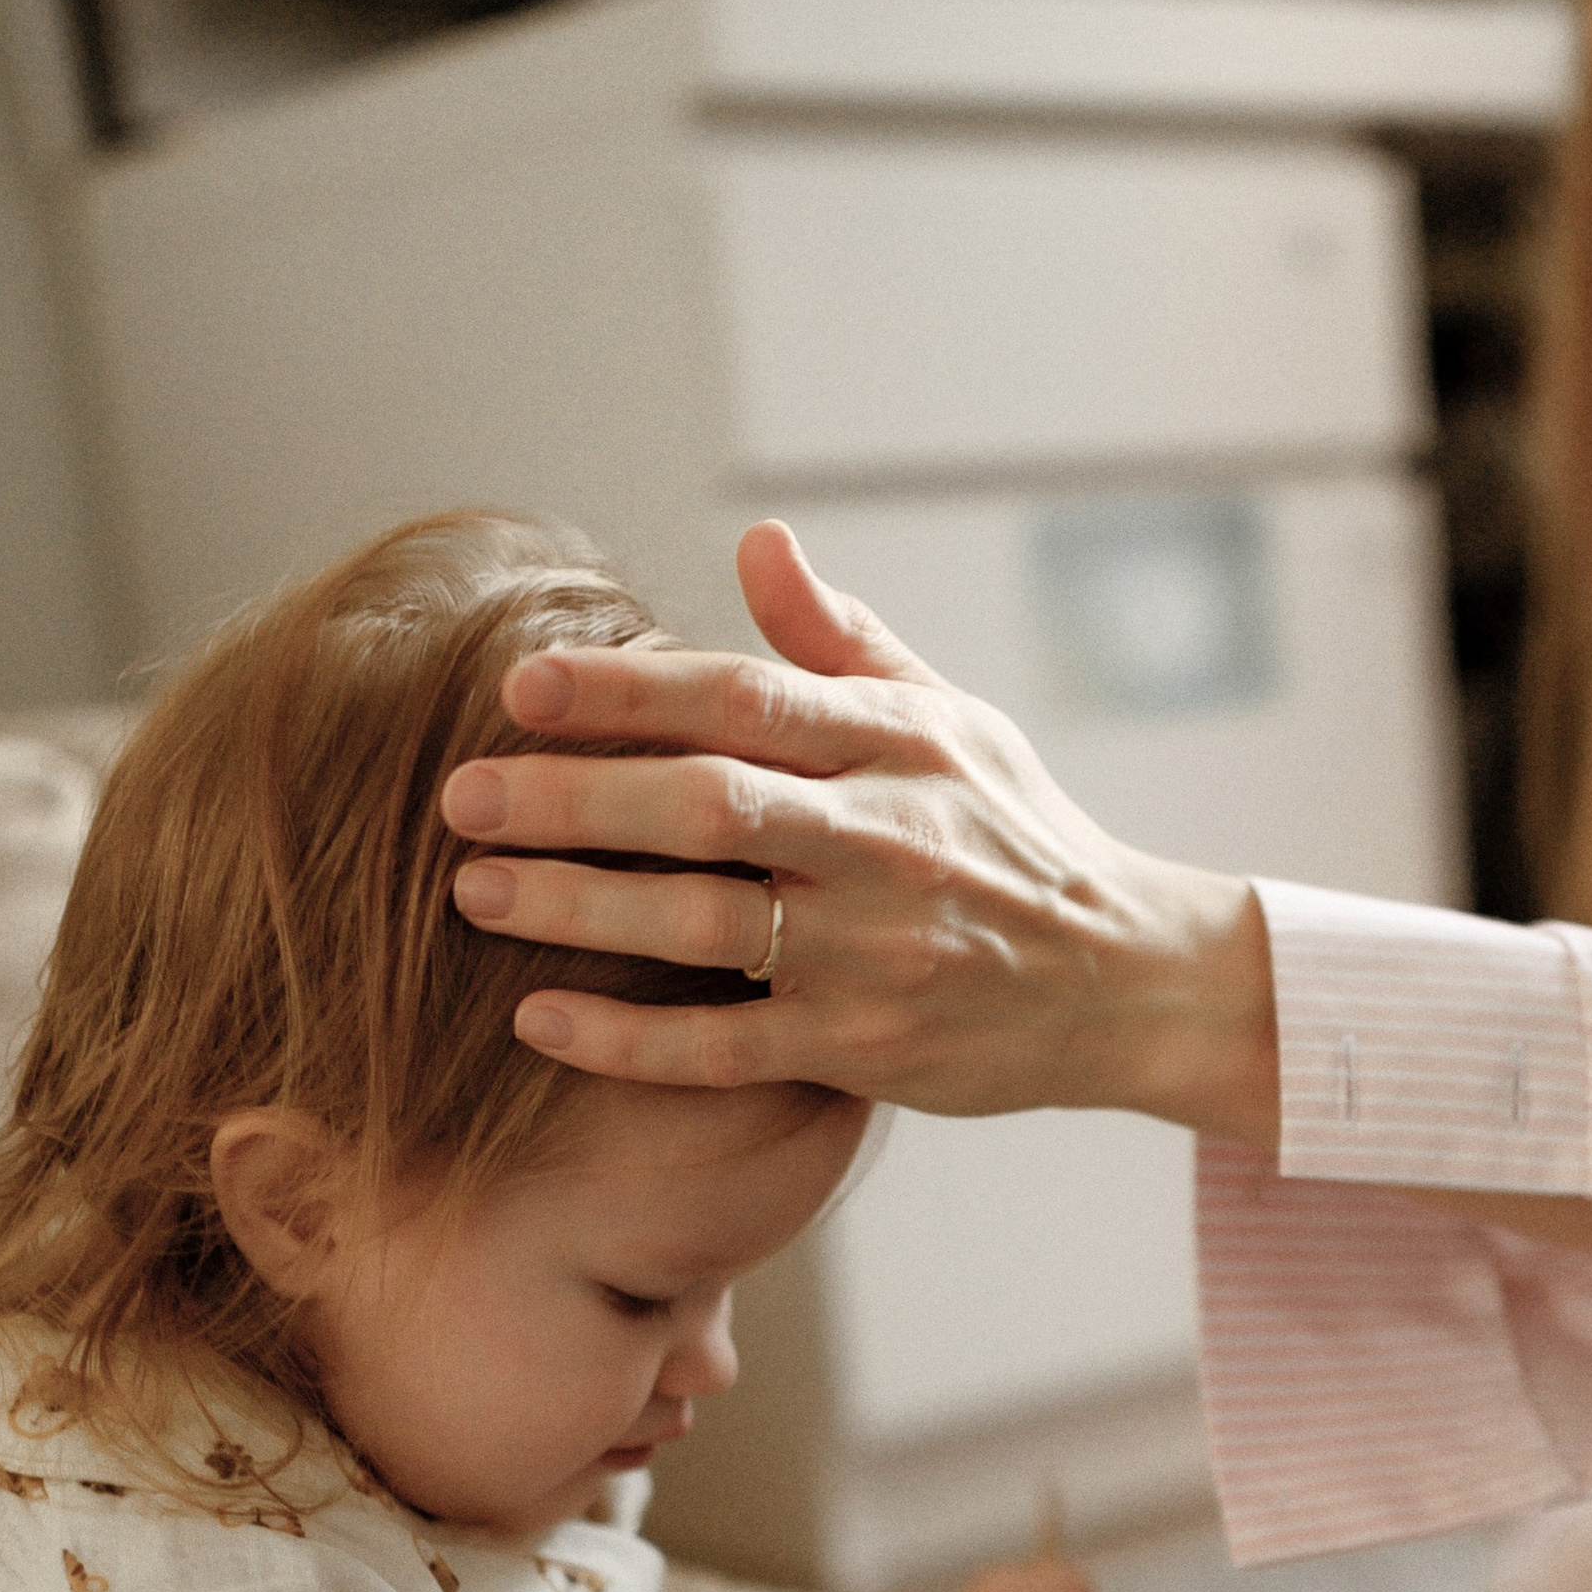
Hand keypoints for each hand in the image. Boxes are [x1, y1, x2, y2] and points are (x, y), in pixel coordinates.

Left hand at [441, 520, 1277, 1141]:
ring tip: (473, 891)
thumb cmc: (1018, 840)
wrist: (1129, 982)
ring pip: (703, 928)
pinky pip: (728, 1051)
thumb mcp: (955, 721)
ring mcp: (876, 953)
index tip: (523, 685)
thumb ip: (843, 641)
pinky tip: (541, 1023)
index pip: (746, 700)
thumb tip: (756, 540)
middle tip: (462, 794)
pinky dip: (630, 1041)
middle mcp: (886, 843)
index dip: (631, 690)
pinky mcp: (867, 1050)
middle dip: (575, 798)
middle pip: (708, 807)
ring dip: (579, 909)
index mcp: (900, 747)